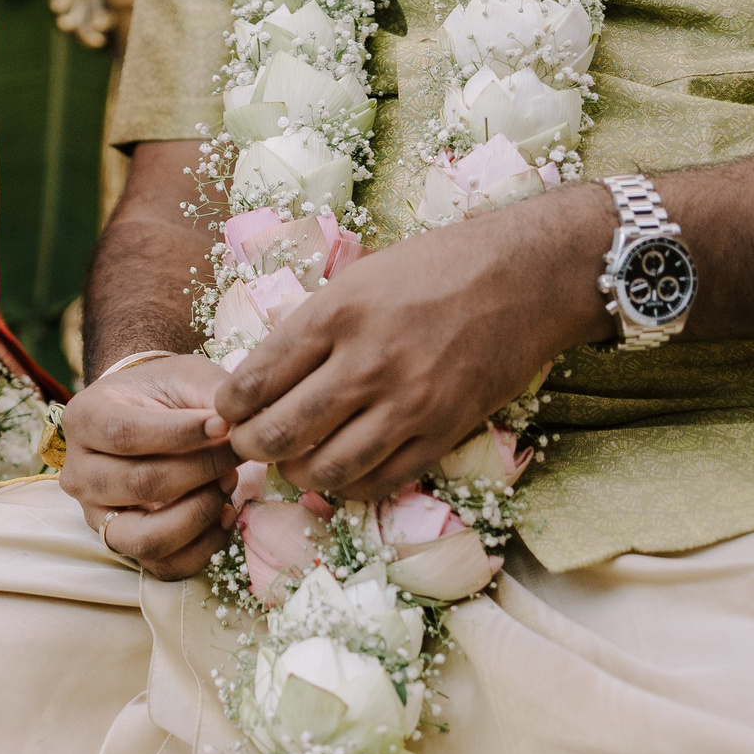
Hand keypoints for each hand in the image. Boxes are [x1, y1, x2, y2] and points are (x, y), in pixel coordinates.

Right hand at [60, 352, 239, 579]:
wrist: (148, 415)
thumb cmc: (166, 394)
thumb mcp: (186, 377)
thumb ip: (213, 393)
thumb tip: (245, 423)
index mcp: (83, 419)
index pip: (125, 434)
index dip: (181, 434)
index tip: (226, 425)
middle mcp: (79, 473)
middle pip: (138, 484)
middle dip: (200, 470)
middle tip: (237, 451)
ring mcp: (97, 515)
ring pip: (146, 538)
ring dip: (199, 512)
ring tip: (228, 481)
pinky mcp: (124, 544)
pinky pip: (165, 566)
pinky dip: (204, 545)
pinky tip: (226, 510)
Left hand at [213, 189, 610, 498]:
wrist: (527, 276)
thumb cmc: (434, 269)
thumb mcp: (357, 278)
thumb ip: (311, 328)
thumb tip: (259, 379)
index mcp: (334, 313)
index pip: (252, 380)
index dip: (228, 408)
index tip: (226, 412)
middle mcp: (367, 361)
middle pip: (279, 432)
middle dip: (249, 448)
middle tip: (247, 445)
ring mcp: (408, 402)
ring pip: (324, 468)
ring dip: (295, 473)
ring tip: (291, 461)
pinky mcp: (443, 431)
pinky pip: (379, 481)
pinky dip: (348, 485)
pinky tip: (339, 470)